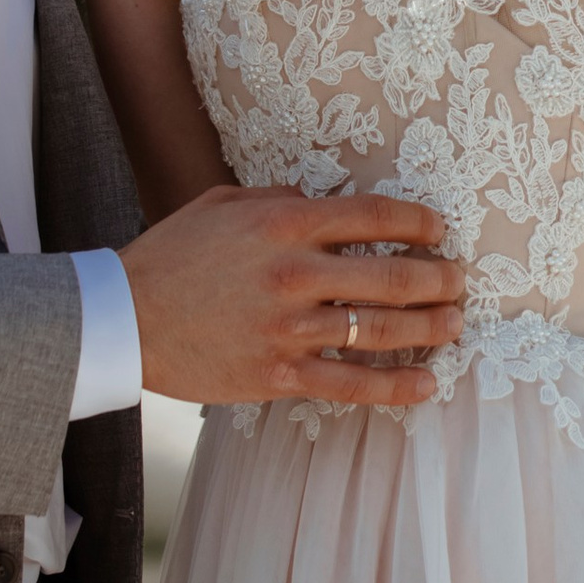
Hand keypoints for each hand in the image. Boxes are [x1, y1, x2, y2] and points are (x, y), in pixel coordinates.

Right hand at [121, 185, 464, 409]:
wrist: (124, 318)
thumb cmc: (171, 255)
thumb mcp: (222, 204)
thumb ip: (277, 195)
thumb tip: (321, 198)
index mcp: (284, 221)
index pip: (375, 215)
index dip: (419, 222)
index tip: (439, 230)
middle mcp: (296, 272)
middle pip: (395, 275)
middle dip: (440, 279)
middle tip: (459, 281)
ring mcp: (290, 328)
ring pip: (384, 330)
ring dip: (431, 329)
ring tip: (453, 325)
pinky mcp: (279, 375)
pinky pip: (353, 384)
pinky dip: (398, 387)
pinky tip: (426, 384)